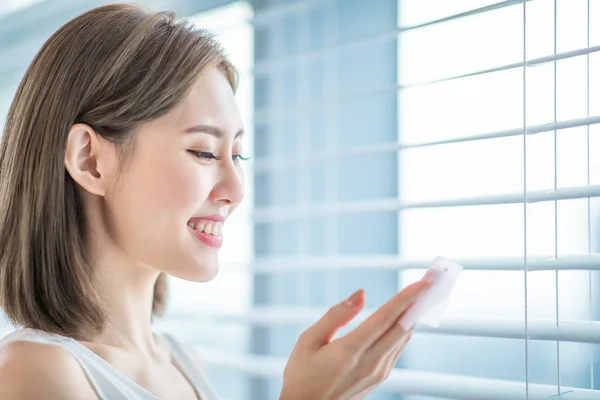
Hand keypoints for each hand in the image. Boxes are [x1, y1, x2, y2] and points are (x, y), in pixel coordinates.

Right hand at [279, 280, 429, 399]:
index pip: (386, 318)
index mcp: (350, 351)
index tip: (424, 282)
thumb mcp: (308, 341)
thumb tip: (361, 294)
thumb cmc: (301, 375)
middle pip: (402, 327)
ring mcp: (377, 374)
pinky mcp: (378, 379)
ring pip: (402, 339)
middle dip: (418, 303)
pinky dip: (403, 330)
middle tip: (431, 282)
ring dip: (413, 316)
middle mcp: (369, 363)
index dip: (407, 298)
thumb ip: (336, 315)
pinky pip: (396, 349)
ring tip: (422, 295)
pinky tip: (405, 319)